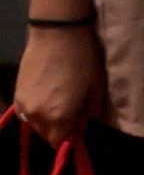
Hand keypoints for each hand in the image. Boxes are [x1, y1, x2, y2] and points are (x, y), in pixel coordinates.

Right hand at [12, 26, 101, 149]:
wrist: (57, 34)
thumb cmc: (83, 59)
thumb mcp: (96, 87)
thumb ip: (91, 112)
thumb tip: (87, 124)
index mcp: (59, 116)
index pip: (61, 140)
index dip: (72, 135)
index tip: (80, 124)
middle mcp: (37, 115)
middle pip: (46, 134)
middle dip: (59, 129)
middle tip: (72, 112)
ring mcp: (23, 104)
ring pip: (34, 125)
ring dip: (46, 121)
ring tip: (59, 103)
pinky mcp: (16, 93)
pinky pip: (25, 113)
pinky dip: (35, 112)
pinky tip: (46, 98)